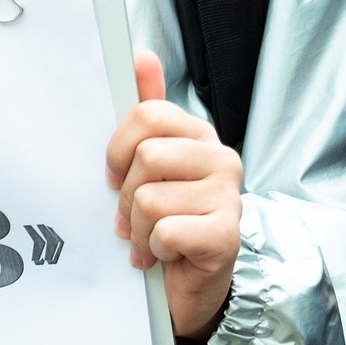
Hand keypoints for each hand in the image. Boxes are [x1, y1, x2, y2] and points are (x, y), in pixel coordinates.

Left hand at [106, 50, 241, 342]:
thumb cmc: (168, 222)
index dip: (118, 149)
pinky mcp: (227, 234)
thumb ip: (147, 111)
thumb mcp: (152, 166)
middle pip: (146, 156)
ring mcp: (228, 196)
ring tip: (150, 240)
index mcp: (199, 135)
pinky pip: (166, 230)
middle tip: (133, 217)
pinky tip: (166, 255)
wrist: (190, 287)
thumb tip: (142, 57)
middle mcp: (221, 159)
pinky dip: (155, 248)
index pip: (148, 114)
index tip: (116, 176)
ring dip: (138, 229)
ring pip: (149, 198)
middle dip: (126, 196)